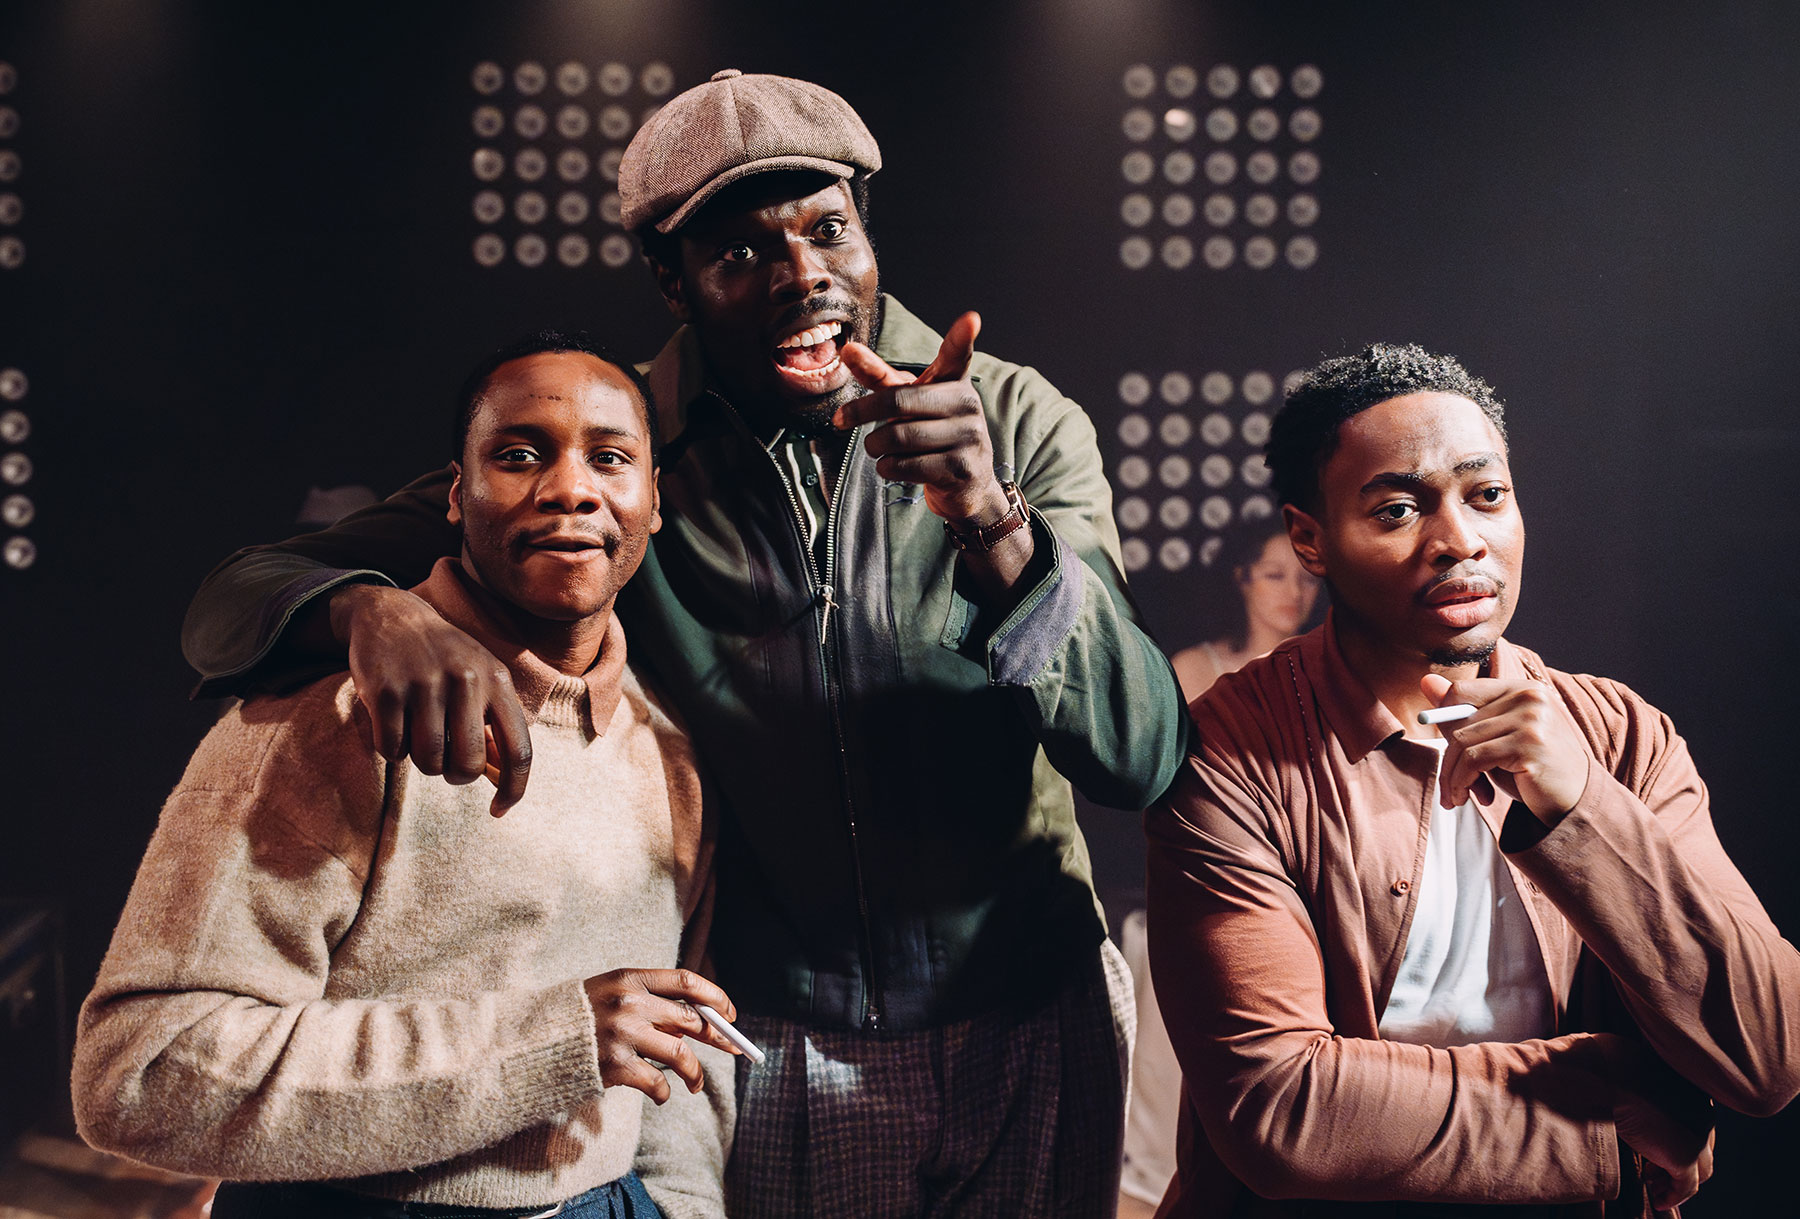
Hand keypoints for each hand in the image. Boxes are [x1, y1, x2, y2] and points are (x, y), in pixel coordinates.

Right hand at [329, 584, 531, 815]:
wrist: (391, 616)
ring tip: (418, 733)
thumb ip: (494, 725)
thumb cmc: (444, 660)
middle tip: (445, 760)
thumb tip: (502, 780)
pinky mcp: (385, 690)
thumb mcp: (480, 680)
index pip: (520, 750)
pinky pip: (392, 751)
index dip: (514, 789)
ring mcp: (424, 684)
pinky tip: (394, 722)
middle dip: (454, 774)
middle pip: (467, 765)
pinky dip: (391, 748)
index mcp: (498, 681)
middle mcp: (466, 680)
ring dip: (422, 761)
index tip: (499, 810)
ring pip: (428, 762)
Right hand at [582, 968, 744, 1102]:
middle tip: (732, 1049)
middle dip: (716, 1036)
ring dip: (695, 1072)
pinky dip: (665, 1092)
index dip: (715, 997)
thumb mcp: (611, 995)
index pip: (686, 981)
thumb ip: (650, 1003)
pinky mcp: (614, 1065)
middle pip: (689, 1018)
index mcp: (630, 978)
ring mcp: (621, 1034)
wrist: (532, 1042)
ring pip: (680, 1053)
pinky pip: (657, 1081)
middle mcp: (629, 1003)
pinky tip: (663, 1095)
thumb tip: (700, 1020)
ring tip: (696, 1084)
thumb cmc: (580, 1018)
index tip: (730, 1013)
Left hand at [834, 312, 1010, 525]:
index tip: (971, 318)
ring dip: (873, 445)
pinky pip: (906, 465)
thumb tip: (848, 350)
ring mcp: (967, 437)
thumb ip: (879, 377)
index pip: (958, 355)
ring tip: (875, 447)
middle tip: (840, 420)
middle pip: (899, 401)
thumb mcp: (909, 400)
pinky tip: (891, 465)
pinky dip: (886, 467)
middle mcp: (966, 404)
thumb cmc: (932, 431)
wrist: (968, 483)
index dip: (963, 337)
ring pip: (898, 437)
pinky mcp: (959, 468)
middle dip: (861, 412)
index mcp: (954, 381)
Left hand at [1419, 672, 1588, 821]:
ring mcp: (1531, 719)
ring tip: (1458, 796)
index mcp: (1522, 688)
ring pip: (1461, 741)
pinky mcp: (1529, 744)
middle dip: (1448, 758)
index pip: (1461, 691)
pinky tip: (1468, 798)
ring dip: (1453, 775)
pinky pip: (1473, 760)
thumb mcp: (1496, 739)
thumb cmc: (1533, 771)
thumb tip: (1426, 681)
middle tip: (1451, 787)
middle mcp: (1529, 697)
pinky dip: (1461, 781)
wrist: (1574, 804)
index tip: (1447, 752)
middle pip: (1458, 720)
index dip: (1443, 721)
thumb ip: (1465, 711)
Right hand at [1597, 1034, 1716, 1211]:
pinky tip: (1659, 1201)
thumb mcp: (1634, 1075)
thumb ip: (1644, 1090)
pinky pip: (1686, 1187)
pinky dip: (1673, 1196)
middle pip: (1703, 1149)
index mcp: (1694, 1089)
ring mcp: (1698, 1137)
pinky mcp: (1686, 1158)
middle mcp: (1704, 1113)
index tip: (1657, 1149)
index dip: (1679, 1140)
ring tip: (1655, 1188)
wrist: (1610, 1071)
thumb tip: (1629, 1097)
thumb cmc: (1612, 1064)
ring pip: (1700, 1171)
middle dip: (1680, 1163)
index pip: (1697, 1124)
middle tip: (1656, 1173)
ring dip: (1677, 1183)